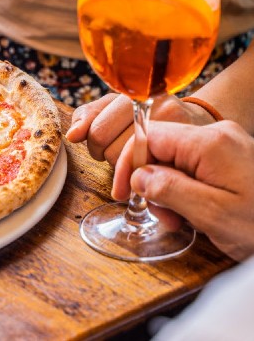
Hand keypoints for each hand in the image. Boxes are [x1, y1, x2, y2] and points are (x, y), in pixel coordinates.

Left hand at [66, 93, 214, 165]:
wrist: (195, 120)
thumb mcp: (113, 108)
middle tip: (114, 155)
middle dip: (105, 155)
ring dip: (125, 167)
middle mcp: (153, 105)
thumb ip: (89, 117)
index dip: (94, 144)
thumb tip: (72, 135)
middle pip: (109, 147)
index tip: (100, 147)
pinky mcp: (187, 143)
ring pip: (127, 161)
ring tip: (133, 159)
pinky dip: (144, 175)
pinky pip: (150, 171)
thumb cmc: (146, 116)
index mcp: (130, 96)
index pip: (97, 131)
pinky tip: (149, 167)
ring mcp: (172, 124)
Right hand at [114, 120, 253, 260]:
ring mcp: (227, 145)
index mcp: (209, 142)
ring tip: (181, 220)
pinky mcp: (232, 159)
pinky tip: (194, 212)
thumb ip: (169, 190)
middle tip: (161, 215)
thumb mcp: (211, 213)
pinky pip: (194, 166)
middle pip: (160, 147)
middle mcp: (217, 135)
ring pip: (175, 159)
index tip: (122, 192)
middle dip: (150, 182)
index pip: (148, 136)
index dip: (128, 164)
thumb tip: (138, 177)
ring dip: (168, 190)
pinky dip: (185, 189)